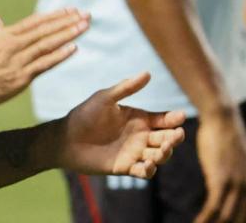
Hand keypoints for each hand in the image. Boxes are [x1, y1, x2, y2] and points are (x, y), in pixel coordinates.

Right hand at [0, 9, 88, 112]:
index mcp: (5, 35)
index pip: (35, 22)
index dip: (55, 15)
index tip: (71, 10)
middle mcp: (14, 44)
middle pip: (46, 30)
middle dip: (67, 22)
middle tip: (86, 15)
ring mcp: (18, 61)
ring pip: (48, 44)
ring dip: (68, 34)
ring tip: (84, 26)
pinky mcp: (21, 77)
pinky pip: (44, 64)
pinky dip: (60, 55)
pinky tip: (73, 48)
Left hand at [58, 72, 186, 177]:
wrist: (66, 138)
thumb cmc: (85, 114)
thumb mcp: (105, 98)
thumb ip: (126, 88)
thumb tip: (147, 73)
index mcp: (139, 118)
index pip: (164, 119)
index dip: (174, 119)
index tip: (179, 117)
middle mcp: (141, 136)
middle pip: (166, 138)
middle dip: (174, 138)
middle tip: (175, 135)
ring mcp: (135, 152)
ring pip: (159, 156)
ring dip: (164, 154)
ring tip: (161, 149)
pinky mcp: (125, 167)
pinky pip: (143, 171)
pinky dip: (149, 169)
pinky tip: (148, 164)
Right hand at [194, 112, 245, 222]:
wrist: (222, 120)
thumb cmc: (226, 140)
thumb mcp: (242, 166)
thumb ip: (244, 184)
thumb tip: (238, 199)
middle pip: (241, 222)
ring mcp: (239, 185)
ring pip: (226, 219)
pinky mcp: (222, 180)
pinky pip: (213, 209)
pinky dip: (203, 220)